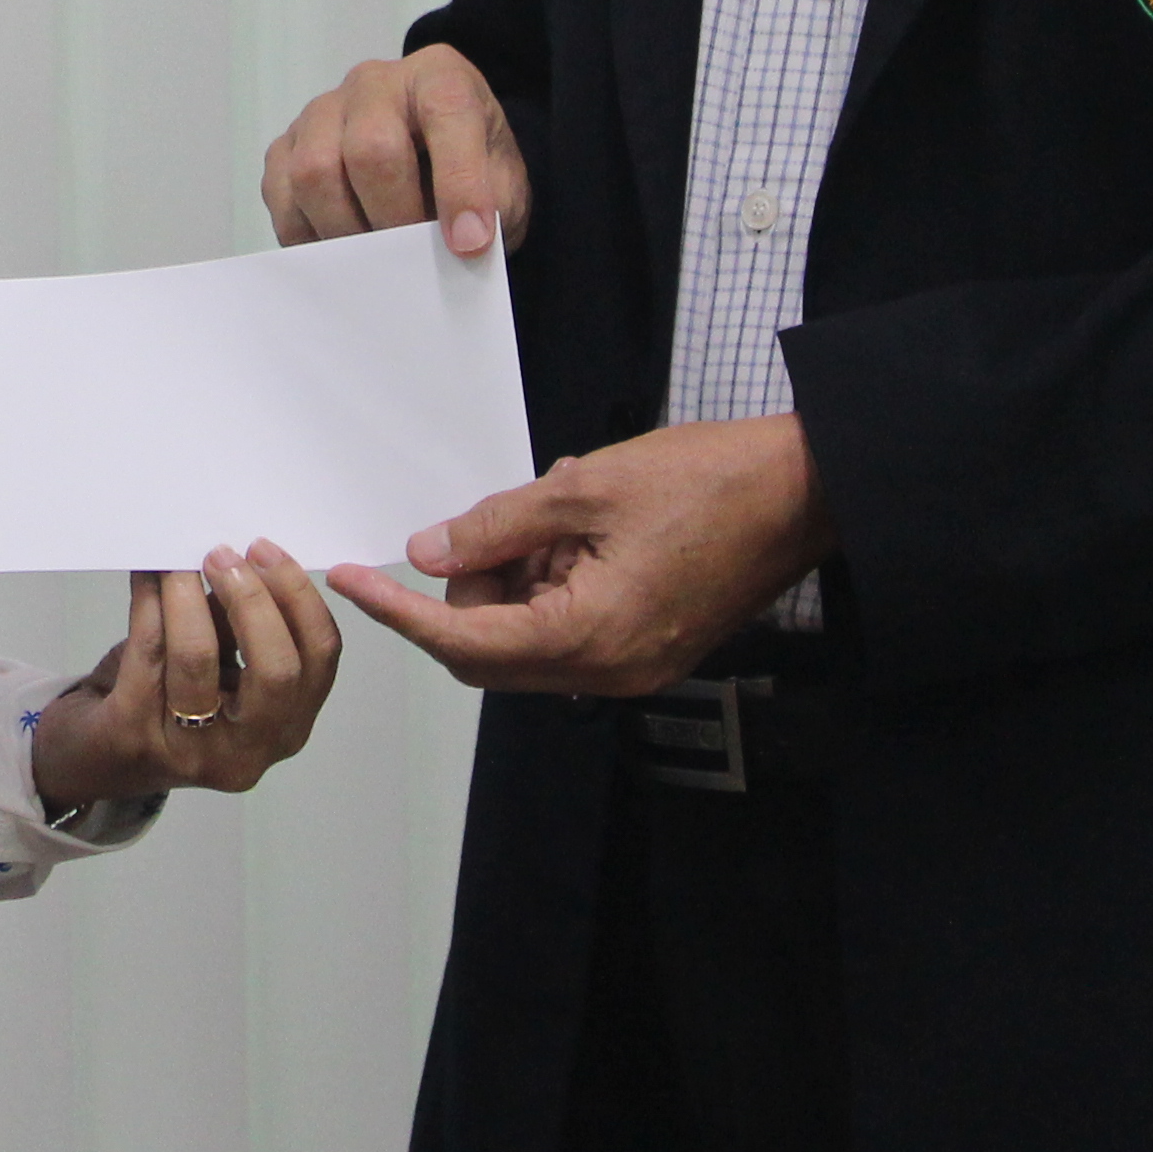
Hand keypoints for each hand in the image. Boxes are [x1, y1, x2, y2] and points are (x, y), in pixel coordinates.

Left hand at [25, 547, 341, 806]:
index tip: (265, 549)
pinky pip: (147, 651)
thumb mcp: (223, 668)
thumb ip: (241, 623)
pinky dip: (148, 601)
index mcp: (287, 727)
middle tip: (222, 554)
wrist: (102, 758)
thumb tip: (239, 551)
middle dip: (253, 600)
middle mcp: (251, 751)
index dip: (300, 597)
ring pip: (199, 658)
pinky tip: (146, 572)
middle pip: (277, 669)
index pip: (319, 658)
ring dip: (187, 594)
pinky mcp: (136, 735)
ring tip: (176, 559)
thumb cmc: (173, 702)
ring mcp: (193, 751)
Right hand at [262, 45, 528, 260]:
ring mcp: (323, 109)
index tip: (470, 244)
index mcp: (440, 77)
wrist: (434, 157)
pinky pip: (280, 190)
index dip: (459, 184)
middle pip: (369, 147)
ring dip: (345, 230)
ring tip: (374, 262)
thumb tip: (456, 248)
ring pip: (313, 170)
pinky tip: (338, 253)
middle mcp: (376, 81)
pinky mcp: (287, 143)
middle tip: (412, 261)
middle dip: (393, 217)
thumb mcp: (504, 184)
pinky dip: (306, 233)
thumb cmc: (471, 169)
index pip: (447, 114)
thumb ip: (490, 208)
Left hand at [328, 419, 826, 696]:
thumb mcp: (583, 487)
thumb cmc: (710, 481)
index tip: (349, 580)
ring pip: (528, 642)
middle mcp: (609, 671)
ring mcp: (633, 667)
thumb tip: (431, 553)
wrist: (803, 492)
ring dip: (513, 586)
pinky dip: (551, 588)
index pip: (463, 641)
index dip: (399, 611)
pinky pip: (569, 633)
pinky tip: (576, 534)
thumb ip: (497, 525)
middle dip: (467, 594)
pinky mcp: (650, 651)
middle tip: (483, 527)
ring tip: (554, 516)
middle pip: (489, 654)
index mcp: (590, 635)